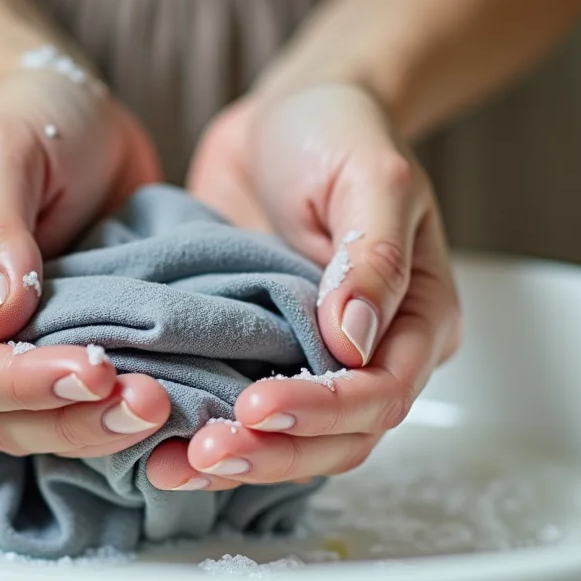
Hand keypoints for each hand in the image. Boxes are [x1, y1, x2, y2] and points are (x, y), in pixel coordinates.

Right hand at [0, 67, 171, 457]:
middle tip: (149, 403)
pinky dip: (125, 415)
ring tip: (164, 407)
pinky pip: (90, 406)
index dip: (25, 384)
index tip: (96, 370)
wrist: (78, 113)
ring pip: (48, 428)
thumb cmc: (30, 116)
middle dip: (73, 421)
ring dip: (104, 429)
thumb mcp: (3, 150)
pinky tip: (174, 409)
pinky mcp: (72, 351)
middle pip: (2, 417)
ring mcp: (19, 351)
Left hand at [146, 83, 461, 490]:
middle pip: (341, 437)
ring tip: (174, 466)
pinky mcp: (259, 352)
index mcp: (418, 317)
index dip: (324, 411)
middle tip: (207, 452)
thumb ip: (372, 255)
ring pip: (292, 439)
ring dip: (240, 458)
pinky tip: (162, 442)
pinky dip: (207, 429)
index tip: (258, 406)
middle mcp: (374, 351)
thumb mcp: (368, 177)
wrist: (282, 114)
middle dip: (276, 453)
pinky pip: (242, 408)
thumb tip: (354, 338)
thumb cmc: (338, 131)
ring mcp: (313, 357)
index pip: (383, 392)